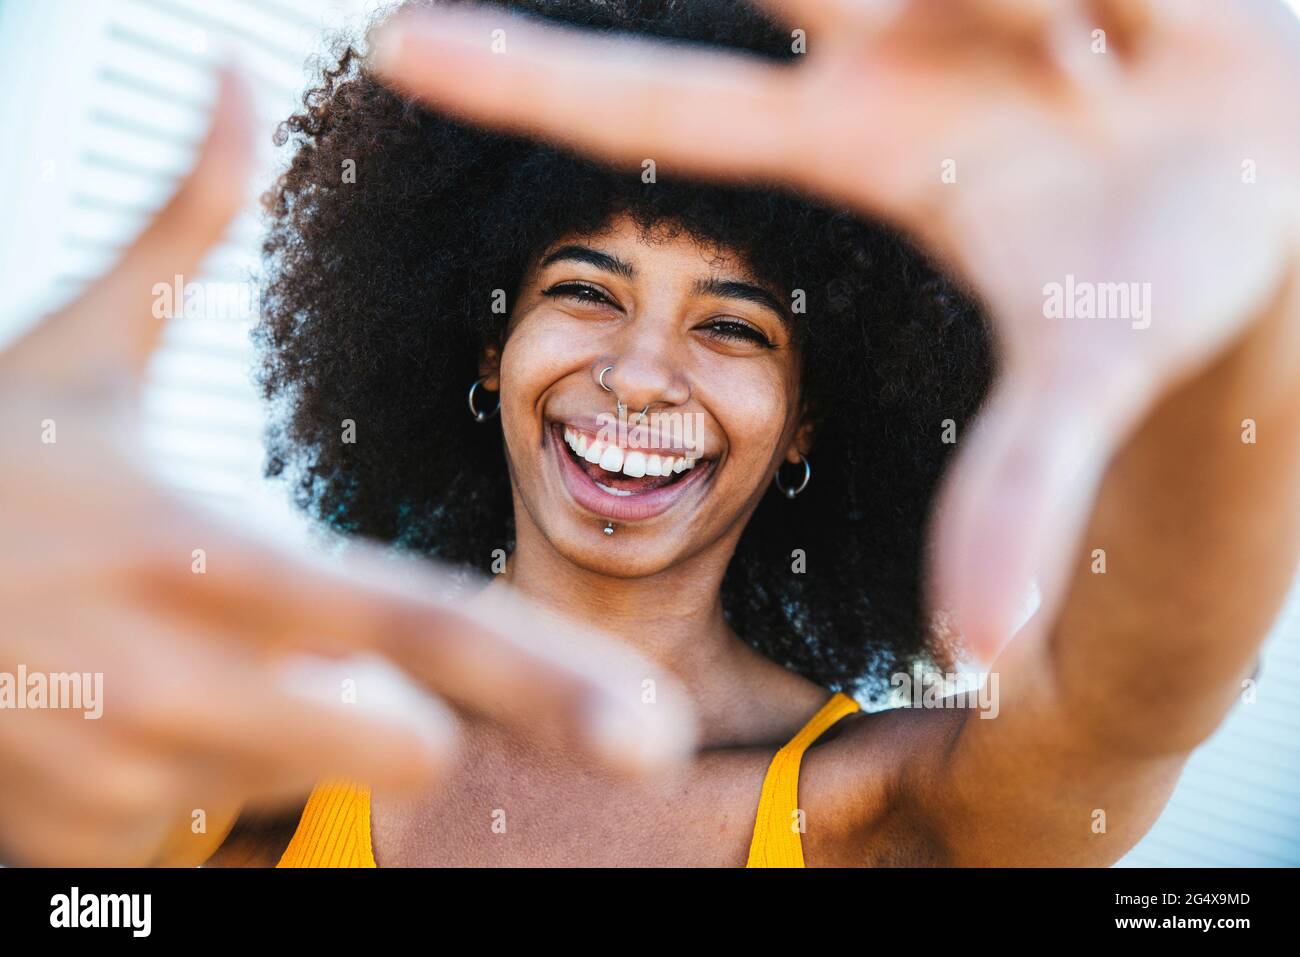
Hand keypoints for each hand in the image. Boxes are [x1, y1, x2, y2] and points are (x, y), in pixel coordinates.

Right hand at [0, 71, 694, 866]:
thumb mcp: (69, 348)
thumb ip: (179, 228)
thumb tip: (241, 81)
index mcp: (214, 545)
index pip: (424, 623)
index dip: (552, 681)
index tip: (649, 734)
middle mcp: (185, 668)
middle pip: (406, 740)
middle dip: (429, 719)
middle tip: (384, 676)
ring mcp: (127, 764)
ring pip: (311, 779)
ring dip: (301, 732)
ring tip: (199, 658)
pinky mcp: (77, 829)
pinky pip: (198, 815)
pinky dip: (191, 769)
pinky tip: (113, 705)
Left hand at [369, 0, 1299, 656]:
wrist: (1281, 173)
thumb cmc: (1170, 264)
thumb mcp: (1088, 366)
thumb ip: (1019, 491)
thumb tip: (980, 656)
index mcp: (855, 134)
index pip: (659, 103)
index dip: (527, 75)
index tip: (391, 45)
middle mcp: (879, 32)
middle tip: (735, 28)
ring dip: (1021, 0)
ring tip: (1106, 56)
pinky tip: (1130, 29)